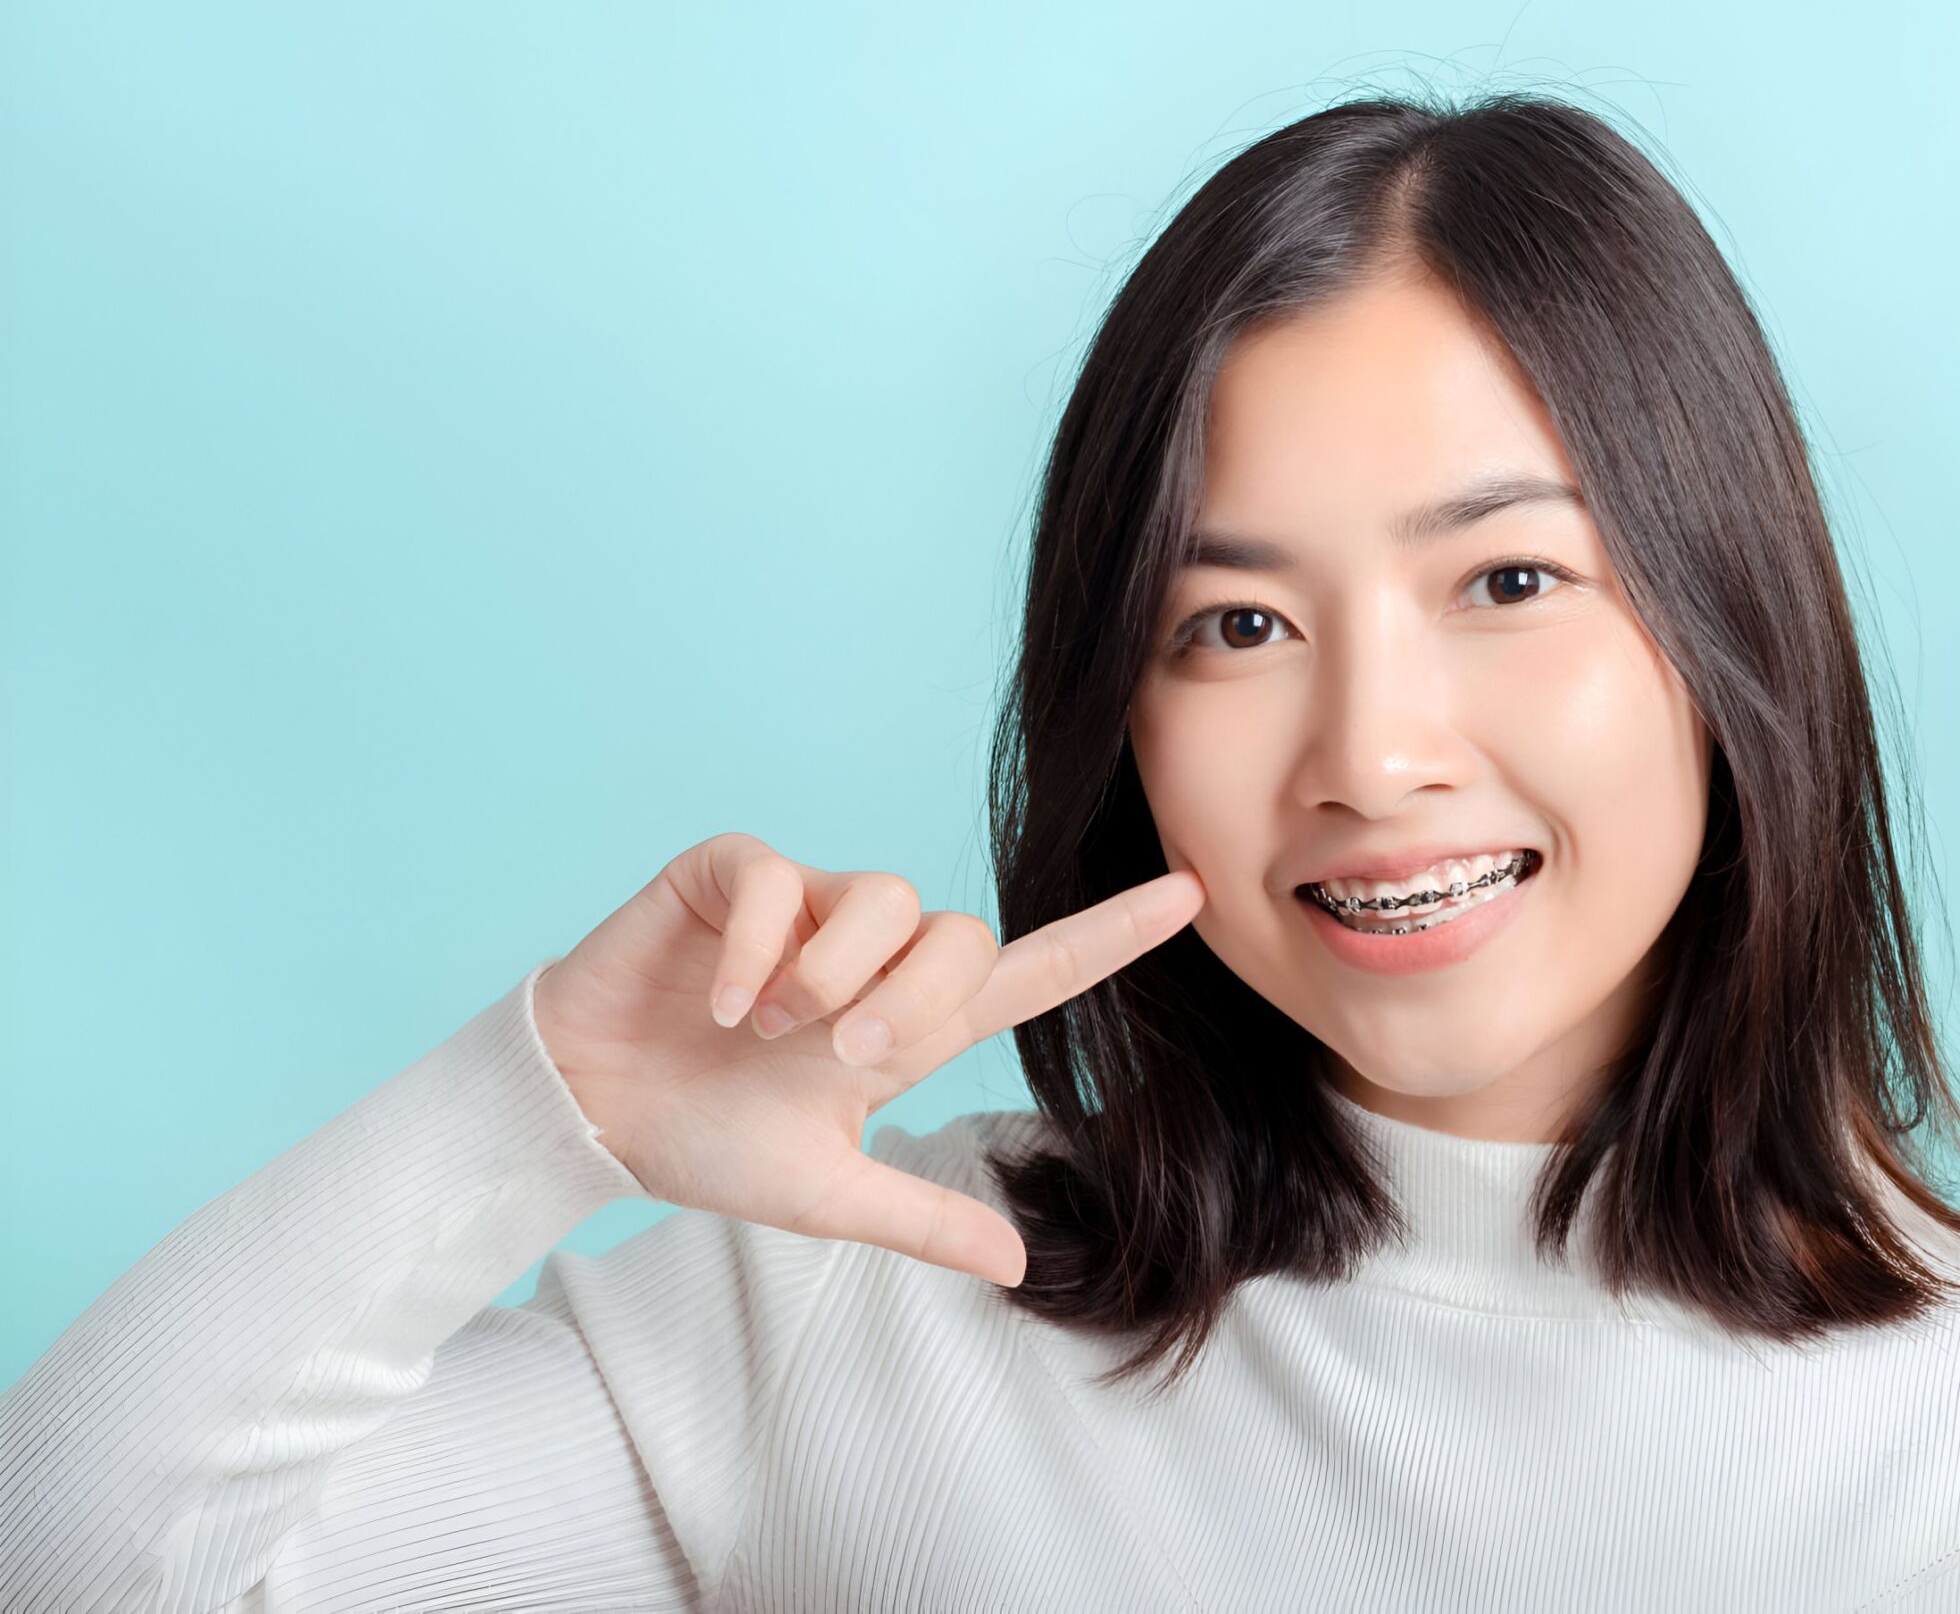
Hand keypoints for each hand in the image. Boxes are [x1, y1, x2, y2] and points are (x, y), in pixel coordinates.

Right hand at [530, 831, 1204, 1287]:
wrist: (589, 1112)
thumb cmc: (706, 1140)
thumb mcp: (824, 1193)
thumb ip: (918, 1217)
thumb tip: (1021, 1263)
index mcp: (902, 1024)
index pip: (1026, 976)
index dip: (1108, 938)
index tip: (1191, 895)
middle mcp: (867, 954)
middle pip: (960, 932)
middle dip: (914, 999)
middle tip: (840, 1055)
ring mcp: (802, 907)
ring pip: (883, 894)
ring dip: (834, 973)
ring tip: (770, 1027)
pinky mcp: (729, 874)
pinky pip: (777, 880)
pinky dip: (754, 948)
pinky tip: (717, 1002)